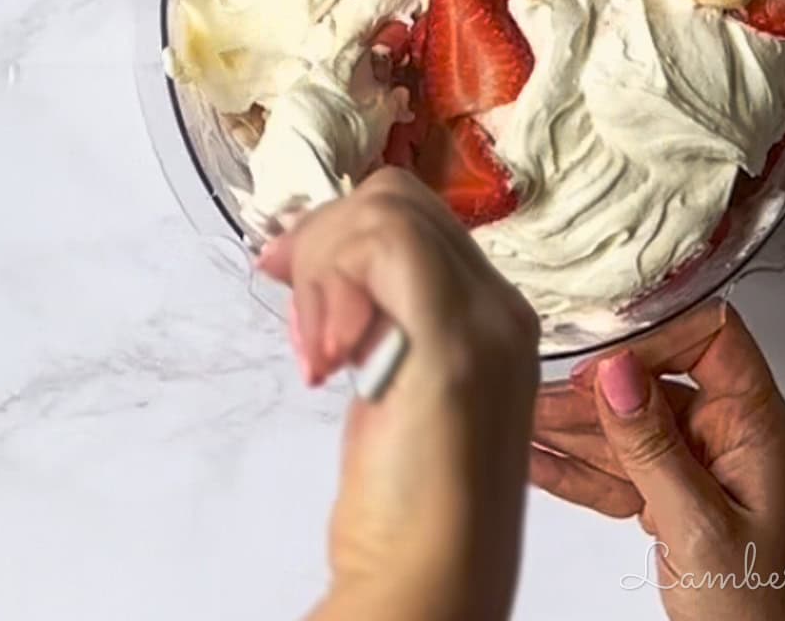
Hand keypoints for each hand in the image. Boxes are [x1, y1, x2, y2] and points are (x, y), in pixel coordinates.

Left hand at [258, 169, 539, 620]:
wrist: (434, 585)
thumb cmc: (408, 501)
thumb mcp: (394, 383)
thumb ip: (382, 319)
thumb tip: (327, 267)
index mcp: (493, 311)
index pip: (417, 216)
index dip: (341, 228)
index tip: (283, 269)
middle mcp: (501, 305)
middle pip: (398, 201)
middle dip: (324, 237)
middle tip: (285, 297)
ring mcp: (485, 321)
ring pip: (387, 214)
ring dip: (321, 264)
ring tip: (312, 347)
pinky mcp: (454, 345)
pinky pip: (385, 249)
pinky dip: (331, 281)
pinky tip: (322, 355)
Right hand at [532, 302, 784, 620]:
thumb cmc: (762, 614)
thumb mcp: (700, 525)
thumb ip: (654, 447)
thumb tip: (618, 372)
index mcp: (755, 424)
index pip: (711, 336)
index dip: (657, 335)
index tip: (604, 357)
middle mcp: (727, 434)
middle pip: (654, 383)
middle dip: (593, 391)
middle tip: (537, 392)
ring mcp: (698, 465)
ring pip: (627, 428)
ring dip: (572, 430)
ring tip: (521, 420)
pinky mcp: (673, 497)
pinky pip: (619, 469)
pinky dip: (577, 469)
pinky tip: (538, 458)